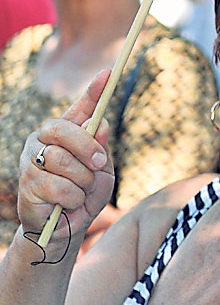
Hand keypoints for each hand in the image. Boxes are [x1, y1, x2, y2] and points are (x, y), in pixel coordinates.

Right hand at [17, 70, 114, 245]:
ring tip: (80, 193)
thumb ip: (102, 148)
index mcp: (66, 133)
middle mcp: (44, 140)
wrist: (65, 230)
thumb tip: (102, 125)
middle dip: (87, 147)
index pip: (80, 107)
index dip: (93, 91)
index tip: (108, 73)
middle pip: (64, 129)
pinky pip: (60, 187)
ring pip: (63, 161)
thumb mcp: (102, 172)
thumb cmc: (85, 195)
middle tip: (99, 162)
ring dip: (82, 181)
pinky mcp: (27, 184)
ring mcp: (31, 160)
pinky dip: (73, 199)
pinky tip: (68, 205)